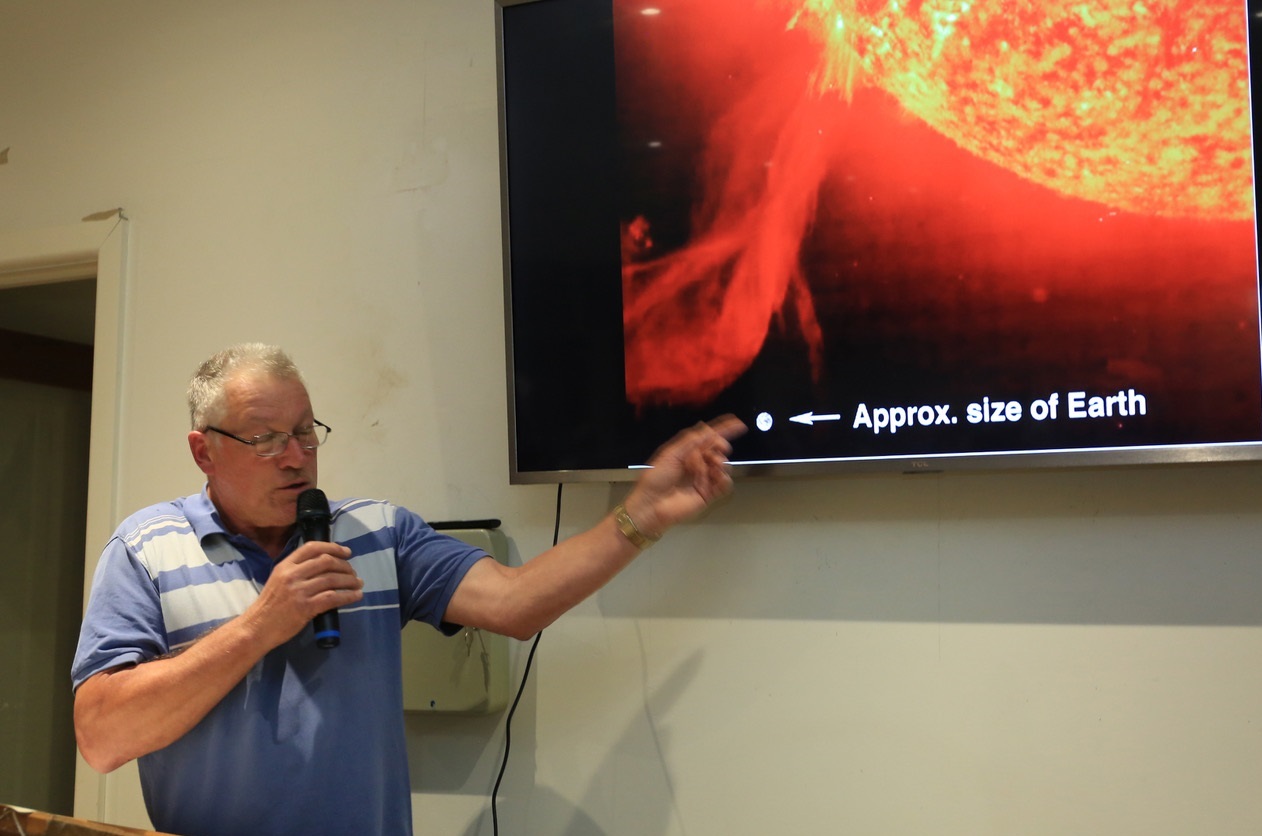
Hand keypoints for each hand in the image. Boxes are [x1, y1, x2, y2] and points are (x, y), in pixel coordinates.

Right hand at [246, 541, 362, 645]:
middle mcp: (292, 575)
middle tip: (353, 572)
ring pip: (332, 579)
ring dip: (350, 581)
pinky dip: (348, 596)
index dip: (333, 547)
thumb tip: (323, 565)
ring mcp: (299, 591)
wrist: (257, 627)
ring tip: (358, 584)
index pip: (312, 548)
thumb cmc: (269, 605)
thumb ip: (296, 570)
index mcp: (285, 565)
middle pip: (326, 562)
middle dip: (345, 565)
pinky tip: (356, 596)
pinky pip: (333, 598)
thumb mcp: (278, 580)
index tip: (346, 552)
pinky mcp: (306, 607)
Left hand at [623, 414, 746, 537]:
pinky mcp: (708, 494)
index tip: (738, 423)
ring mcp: (704, 479)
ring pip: (723, 466)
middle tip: (720, 448)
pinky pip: (725, 484)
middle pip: (718, 450)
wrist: (651, 505)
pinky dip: (725, 478)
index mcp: (687, 452)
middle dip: (720, 446)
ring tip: (711, 466)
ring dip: (720, 462)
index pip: (708, 438)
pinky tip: (718, 477)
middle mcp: (697, 464)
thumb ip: (690, 441)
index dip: (724, 429)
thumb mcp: (670, 454)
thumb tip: (709, 429)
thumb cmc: (656, 478)